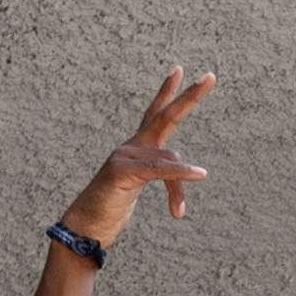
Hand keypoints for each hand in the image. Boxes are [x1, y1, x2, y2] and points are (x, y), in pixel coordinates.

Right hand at [60, 69, 214, 250]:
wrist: (85, 225)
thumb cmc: (111, 208)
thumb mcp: (139, 189)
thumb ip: (165, 175)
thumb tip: (195, 171)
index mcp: (136, 147)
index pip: (154, 114)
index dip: (166, 92)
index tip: (178, 70)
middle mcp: (132, 145)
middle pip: (165, 116)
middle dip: (189, 96)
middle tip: (210, 76)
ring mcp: (125, 155)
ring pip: (170, 161)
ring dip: (177, 191)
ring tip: (178, 213)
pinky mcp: (121, 170)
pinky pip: (160, 169)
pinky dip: (181, 173)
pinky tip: (199, 174)